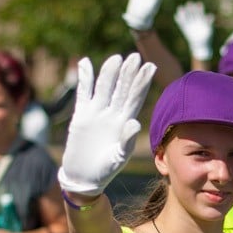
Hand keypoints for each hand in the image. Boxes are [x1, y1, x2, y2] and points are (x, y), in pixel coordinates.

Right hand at [58, 53, 156, 195]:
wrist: (85, 176)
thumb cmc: (106, 170)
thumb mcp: (118, 157)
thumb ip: (126, 141)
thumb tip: (134, 122)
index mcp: (125, 122)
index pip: (135, 98)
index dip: (142, 82)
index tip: (150, 66)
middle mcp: (113, 114)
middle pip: (122, 89)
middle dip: (128, 73)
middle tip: (135, 56)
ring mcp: (97, 113)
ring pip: (104, 87)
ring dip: (109, 73)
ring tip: (116, 58)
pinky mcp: (82, 115)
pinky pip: (83, 93)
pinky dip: (84, 79)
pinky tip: (85, 63)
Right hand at [174, 1, 214, 60]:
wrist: (201, 45)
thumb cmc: (207, 37)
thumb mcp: (209, 30)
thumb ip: (209, 22)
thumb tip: (211, 16)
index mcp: (202, 19)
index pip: (201, 12)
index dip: (200, 7)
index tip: (199, 4)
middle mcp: (195, 20)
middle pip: (193, 12)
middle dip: (191, 7)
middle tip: (189, 3)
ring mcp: (190, 24)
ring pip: (186, 16)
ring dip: (184, 12)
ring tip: (180, 8)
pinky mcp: (185, 28)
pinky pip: (181, 22)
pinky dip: (178, 19)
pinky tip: (176, 15)